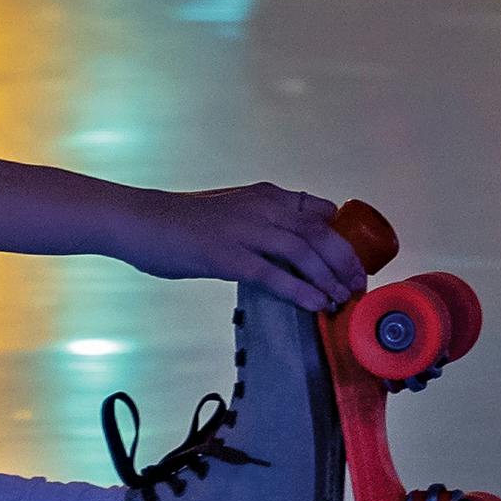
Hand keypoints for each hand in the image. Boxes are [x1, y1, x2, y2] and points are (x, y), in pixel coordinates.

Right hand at [114, 184, 373, 312]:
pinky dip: (300, 290)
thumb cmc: (185, 223)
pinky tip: (316, 304)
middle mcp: (262, 208)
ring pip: (303, 253)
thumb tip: (295, 251)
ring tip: (342, 298)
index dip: (343, 236)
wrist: (142, 222)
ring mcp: (245, 230)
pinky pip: (273, 275)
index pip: (320, 210)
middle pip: (320, 233)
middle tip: (358, 285)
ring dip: (329, 278)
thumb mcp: (235, 212)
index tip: (355, 260)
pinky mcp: (227, 256)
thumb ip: (265, 224)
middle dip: (345, 262)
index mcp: (266, 196)